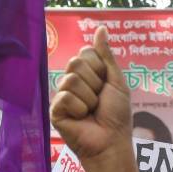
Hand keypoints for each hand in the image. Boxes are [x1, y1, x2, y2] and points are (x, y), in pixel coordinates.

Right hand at [51, 27, 131, 165]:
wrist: (111, 142)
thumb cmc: (117, 116)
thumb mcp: (116, 82)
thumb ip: (106, 56)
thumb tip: (101, 29)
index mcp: (86, 75)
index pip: (85, 53)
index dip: (99, 68)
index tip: (105, 85)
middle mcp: (71, 82)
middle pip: (76, 63)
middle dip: (94, 83)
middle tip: (98, 101)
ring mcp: (61, 96)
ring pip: (71, 79)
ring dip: (89, 98)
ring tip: (91, 112)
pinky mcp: (55, 111)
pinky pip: (65, 97)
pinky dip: (80, 109)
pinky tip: (82, 119)